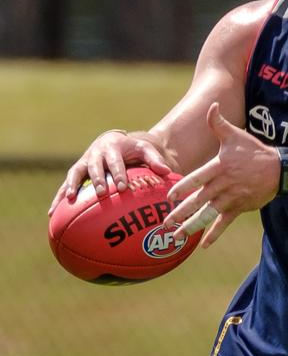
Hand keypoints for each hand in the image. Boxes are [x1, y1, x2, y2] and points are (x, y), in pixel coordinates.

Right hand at [48, 130, 171, 214]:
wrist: (116, 141)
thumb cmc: (134, 149)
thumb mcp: (146, 149)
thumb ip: (155, 159)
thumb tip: (167, 171)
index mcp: (112, 147)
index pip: (116, 161)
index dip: (118, 173)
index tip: (123, 186)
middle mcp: (95, 154)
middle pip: (94, 167)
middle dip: (98, 180)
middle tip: (101, 193)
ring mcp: (84, 163)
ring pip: (75, 174)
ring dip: (71, 187)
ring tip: (69, 202)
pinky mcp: (77, 172)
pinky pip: (66, 185)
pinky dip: (60, 197)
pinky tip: (53, 214)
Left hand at [163, 102, 278, 246]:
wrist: (278, 170)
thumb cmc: (253, 151)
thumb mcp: (235, 135)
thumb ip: (218, 123)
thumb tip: (211, 105)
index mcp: (219, 167)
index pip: (197, 179)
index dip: (183, 188)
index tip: (169, 197)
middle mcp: (223, 185)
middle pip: (199, 201)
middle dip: (181, 212)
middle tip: (165, 222)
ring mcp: (231, 198)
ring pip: (208, 215)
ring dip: (192, 227)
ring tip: (177, 236)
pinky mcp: (239, 208)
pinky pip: (223, 223)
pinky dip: (213, 234)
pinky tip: (202, 245)